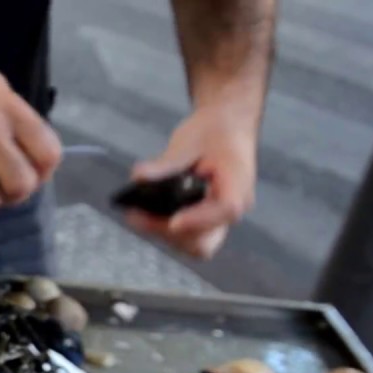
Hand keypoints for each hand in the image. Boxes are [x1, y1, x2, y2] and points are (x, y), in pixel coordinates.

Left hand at [124, 104, 258, 258]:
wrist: (226, 127)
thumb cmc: (213, 132)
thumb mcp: (189, 140)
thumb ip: (166, 163)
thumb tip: (138, 177)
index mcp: (237, 184)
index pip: (226, 209)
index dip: (199, 219)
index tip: (173, 221)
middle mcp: (231, 209)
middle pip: (204, 241)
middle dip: (170, 233)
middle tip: (138, 216)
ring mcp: (218, 220)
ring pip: (192, 245)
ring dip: (162, 233)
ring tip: (135, 214)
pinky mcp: (203, 222)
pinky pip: (184, 238)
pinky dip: (162, 229)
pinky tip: (142, 214)